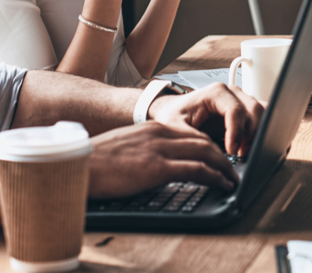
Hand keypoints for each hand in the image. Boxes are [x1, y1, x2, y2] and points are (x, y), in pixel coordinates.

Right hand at [86, 120, 238, 198]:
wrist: (78, 165)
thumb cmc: (95, 161)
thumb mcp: (124, 147)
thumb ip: (144, 149)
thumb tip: (154, 162)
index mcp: (151, 127)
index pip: (190, 132)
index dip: (208, 145)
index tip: (217, 156)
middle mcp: (159, 133)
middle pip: (203, 139)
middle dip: (222, 154)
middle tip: (232, 167)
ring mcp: (160, 149)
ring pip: (206, 152)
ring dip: (224, 166)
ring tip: (232, 177)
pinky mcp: (158, 167)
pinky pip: (197, 169)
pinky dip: (215, 176)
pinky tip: (223, 184)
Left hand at [149, 83, 263, 156]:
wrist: (173, 112)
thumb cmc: (173, 115)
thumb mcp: (176, 128)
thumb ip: (194, 139)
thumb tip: (212, 154)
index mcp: (216, 93)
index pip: (236, 110)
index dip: (237, 133)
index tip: (232, 151)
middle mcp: (232, 93)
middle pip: (255, 110)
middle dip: (251, 135)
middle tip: (241, 155)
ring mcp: (241, 100)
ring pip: (262, 113)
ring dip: (257, 133)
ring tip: (243, 152)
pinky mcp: (245, 111)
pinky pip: (261, 117)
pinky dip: (259, 132)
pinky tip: (247, 146)